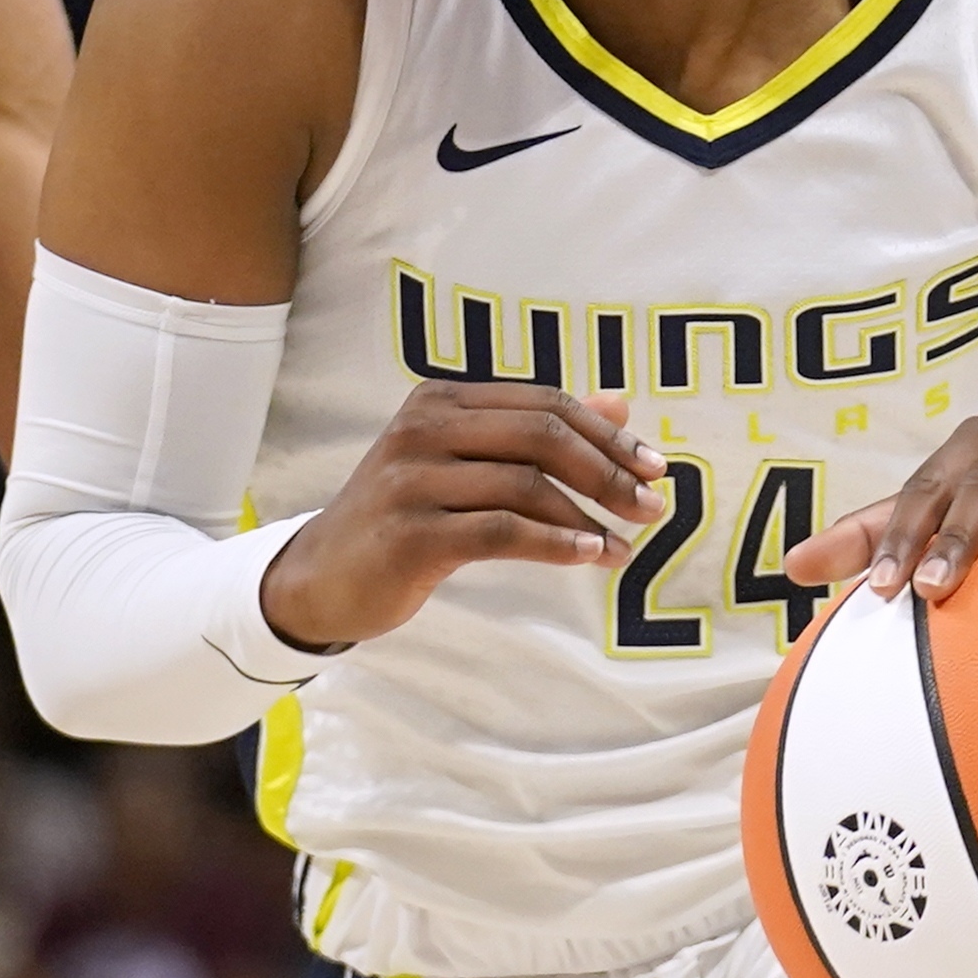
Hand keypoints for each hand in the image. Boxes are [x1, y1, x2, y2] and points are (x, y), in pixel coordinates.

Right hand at [261, 382, 662, 650]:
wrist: (322, 577)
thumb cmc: (405, 516)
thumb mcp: (465, 463)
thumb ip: (536, 429)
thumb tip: (620, 401)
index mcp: (440, 401)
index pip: (544, 403)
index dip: (607, 434)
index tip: (655, 466)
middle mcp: (423, 428)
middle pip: (540, 435)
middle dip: (608, 472)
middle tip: (653, 507)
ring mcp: (412, 478)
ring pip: (525, 484)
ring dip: (589, 516)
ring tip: (623, 546)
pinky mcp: (410, 533)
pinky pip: (501, 531)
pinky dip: (555, 543)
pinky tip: (587, 555)